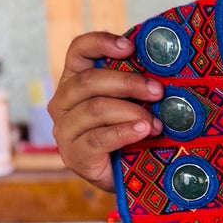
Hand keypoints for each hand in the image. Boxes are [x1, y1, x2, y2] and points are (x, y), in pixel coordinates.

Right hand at [47, 31, 164, 192]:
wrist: (125, 179)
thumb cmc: (129, 135)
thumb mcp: (129, 104)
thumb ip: (132, 86)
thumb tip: (160, 68)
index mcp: (73, 82)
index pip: (78, 51)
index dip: (101, 43)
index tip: (130, 47)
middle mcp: (62, 103)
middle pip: (89, 81)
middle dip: (128, 83)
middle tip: (158, 91)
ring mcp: (64, 131)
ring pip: (96, 109)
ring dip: (132, 112)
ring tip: (156, 122)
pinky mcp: (75, 156)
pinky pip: (99, 138)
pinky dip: (124, 132)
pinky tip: (143, 131)